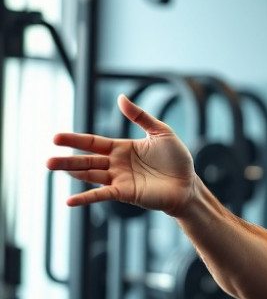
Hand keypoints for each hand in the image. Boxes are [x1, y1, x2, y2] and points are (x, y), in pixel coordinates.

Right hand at [46, 95, 195, 215]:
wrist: (188, 184)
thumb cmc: (177, 159)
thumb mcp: (161, 131)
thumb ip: (140, 116)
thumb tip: (120, 97)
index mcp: (122, 148)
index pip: (93, 143)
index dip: (75, 140)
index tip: (56, 137)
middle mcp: (116, 164)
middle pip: (86, 160)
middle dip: (67, 160)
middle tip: (47, 160)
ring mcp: (119, 180)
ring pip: (90, 175)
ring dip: (71, 173)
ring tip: (51, 168)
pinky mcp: (125, 193)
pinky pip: (102, 195)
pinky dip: (86, 198)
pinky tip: (69, 201)